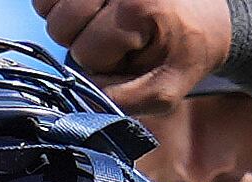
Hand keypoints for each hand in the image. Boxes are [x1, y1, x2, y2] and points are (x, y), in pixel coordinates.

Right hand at [41, 0, 233, 104]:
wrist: (205, 17)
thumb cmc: (184, 52)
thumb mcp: (164, 91)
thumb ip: (120, 101)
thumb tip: (78, 98)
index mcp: (137, 6)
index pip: (86, 52)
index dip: (104, 64)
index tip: (131, 56)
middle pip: (60, 25)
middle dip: (82, 42)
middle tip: (115, 41)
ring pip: (46, 5)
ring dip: (68, 22)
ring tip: (100, 25)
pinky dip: (59, 5)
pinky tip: (88, 13)